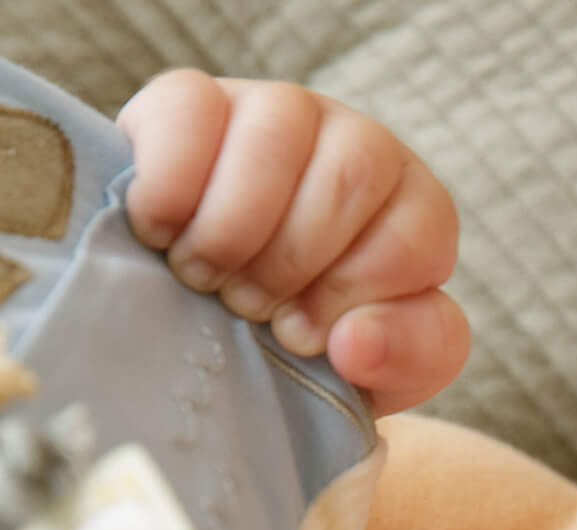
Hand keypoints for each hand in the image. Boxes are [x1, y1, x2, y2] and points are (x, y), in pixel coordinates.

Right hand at [117, 72, 470, 415]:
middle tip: (248, 309)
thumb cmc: (302, 357)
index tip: (300, 338)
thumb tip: (355, 342)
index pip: (415, 234)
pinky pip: (188, 109)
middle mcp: (350, 144)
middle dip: (292, 262)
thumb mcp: (377, 378)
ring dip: (232, 228)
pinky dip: (170, 185)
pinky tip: (160, 236)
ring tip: (203, 278)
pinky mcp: (186, 104)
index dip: (351, 294)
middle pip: (352, 172)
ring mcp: (270, 114)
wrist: (216, 357)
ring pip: (277, 131)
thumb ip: (408, 357)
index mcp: (408, 209)